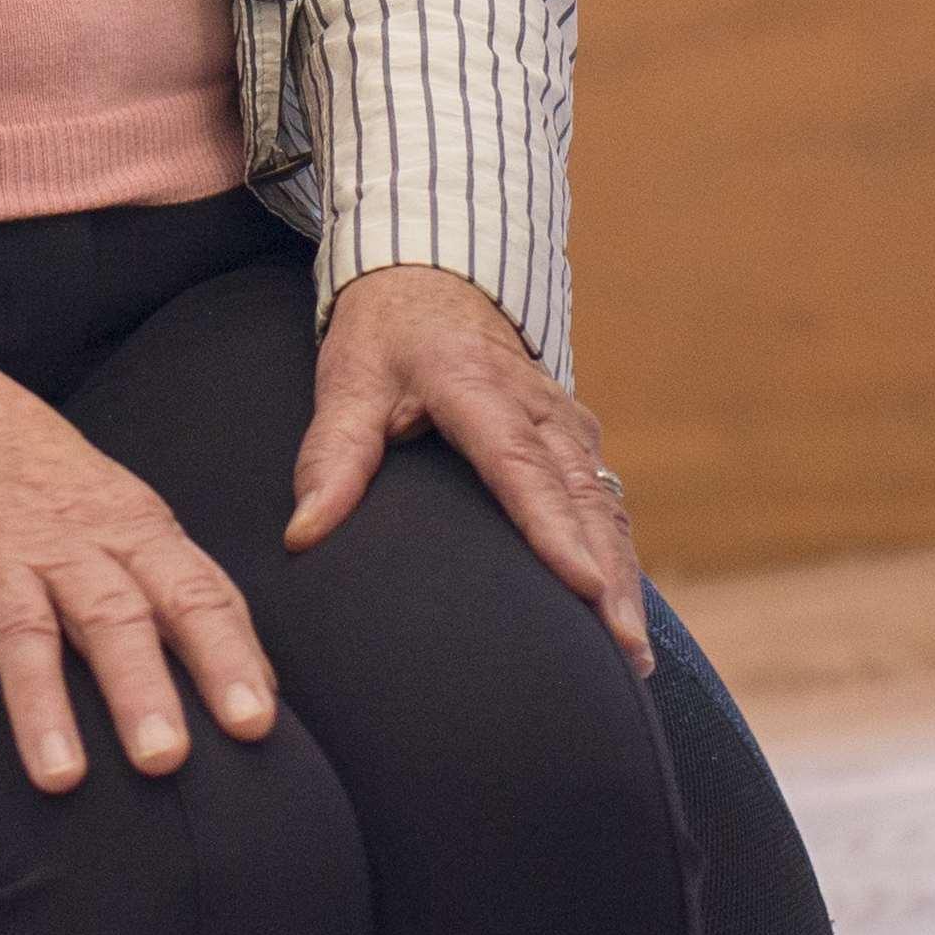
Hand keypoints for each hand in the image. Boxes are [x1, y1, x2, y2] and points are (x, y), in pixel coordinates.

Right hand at [0, 352, 279, 801]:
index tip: (255, 722)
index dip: (226, 656)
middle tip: (165, 758)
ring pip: (25, 632)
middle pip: (113, 615)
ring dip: (43, 707)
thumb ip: (187, 589)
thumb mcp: (130, 513)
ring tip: (60, 779)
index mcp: (133, 531)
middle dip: (141, 687)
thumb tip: (263, 683)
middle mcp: (70, 544)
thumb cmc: (52, 480)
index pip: (193, 594)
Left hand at [290, 263, 652, 668]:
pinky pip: (606, 501)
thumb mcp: (349, 380)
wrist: (433, 275)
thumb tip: (303, 533)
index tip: (584, 586)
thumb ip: (332, 455)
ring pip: (605, 505)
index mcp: (480, 388)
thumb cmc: (386, 334)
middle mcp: (538, 406)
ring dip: (623, 577)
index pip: (522, 468)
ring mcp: (566, 422)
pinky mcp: (576, 438)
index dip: (555, 530)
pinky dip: (618, 556)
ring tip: (631, 659)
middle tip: (624, 659)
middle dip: (608, 579)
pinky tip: (621, 614)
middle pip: (583, 499)